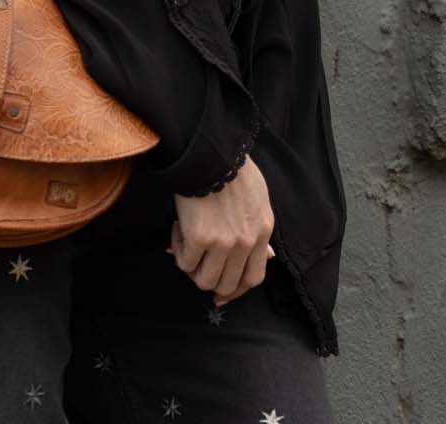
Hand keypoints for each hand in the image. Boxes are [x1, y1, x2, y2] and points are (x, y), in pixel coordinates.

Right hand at [167, 155, 276, 305]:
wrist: (211, 152)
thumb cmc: (233, 169)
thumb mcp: (259, 199)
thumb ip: (261, 230)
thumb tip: (267, 256)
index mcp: (262, 233)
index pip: (253, 278)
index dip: (236, 290)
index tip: (222, 293)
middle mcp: (245, 243)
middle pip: (227, 285)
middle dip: (210, 281)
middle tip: (197, 265)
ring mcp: (223, 243)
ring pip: (204, 280)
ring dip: (191, 267)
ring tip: (187, 242)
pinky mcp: (199, 238)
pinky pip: (185, 263)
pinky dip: (178, 251)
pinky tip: (178, 229)